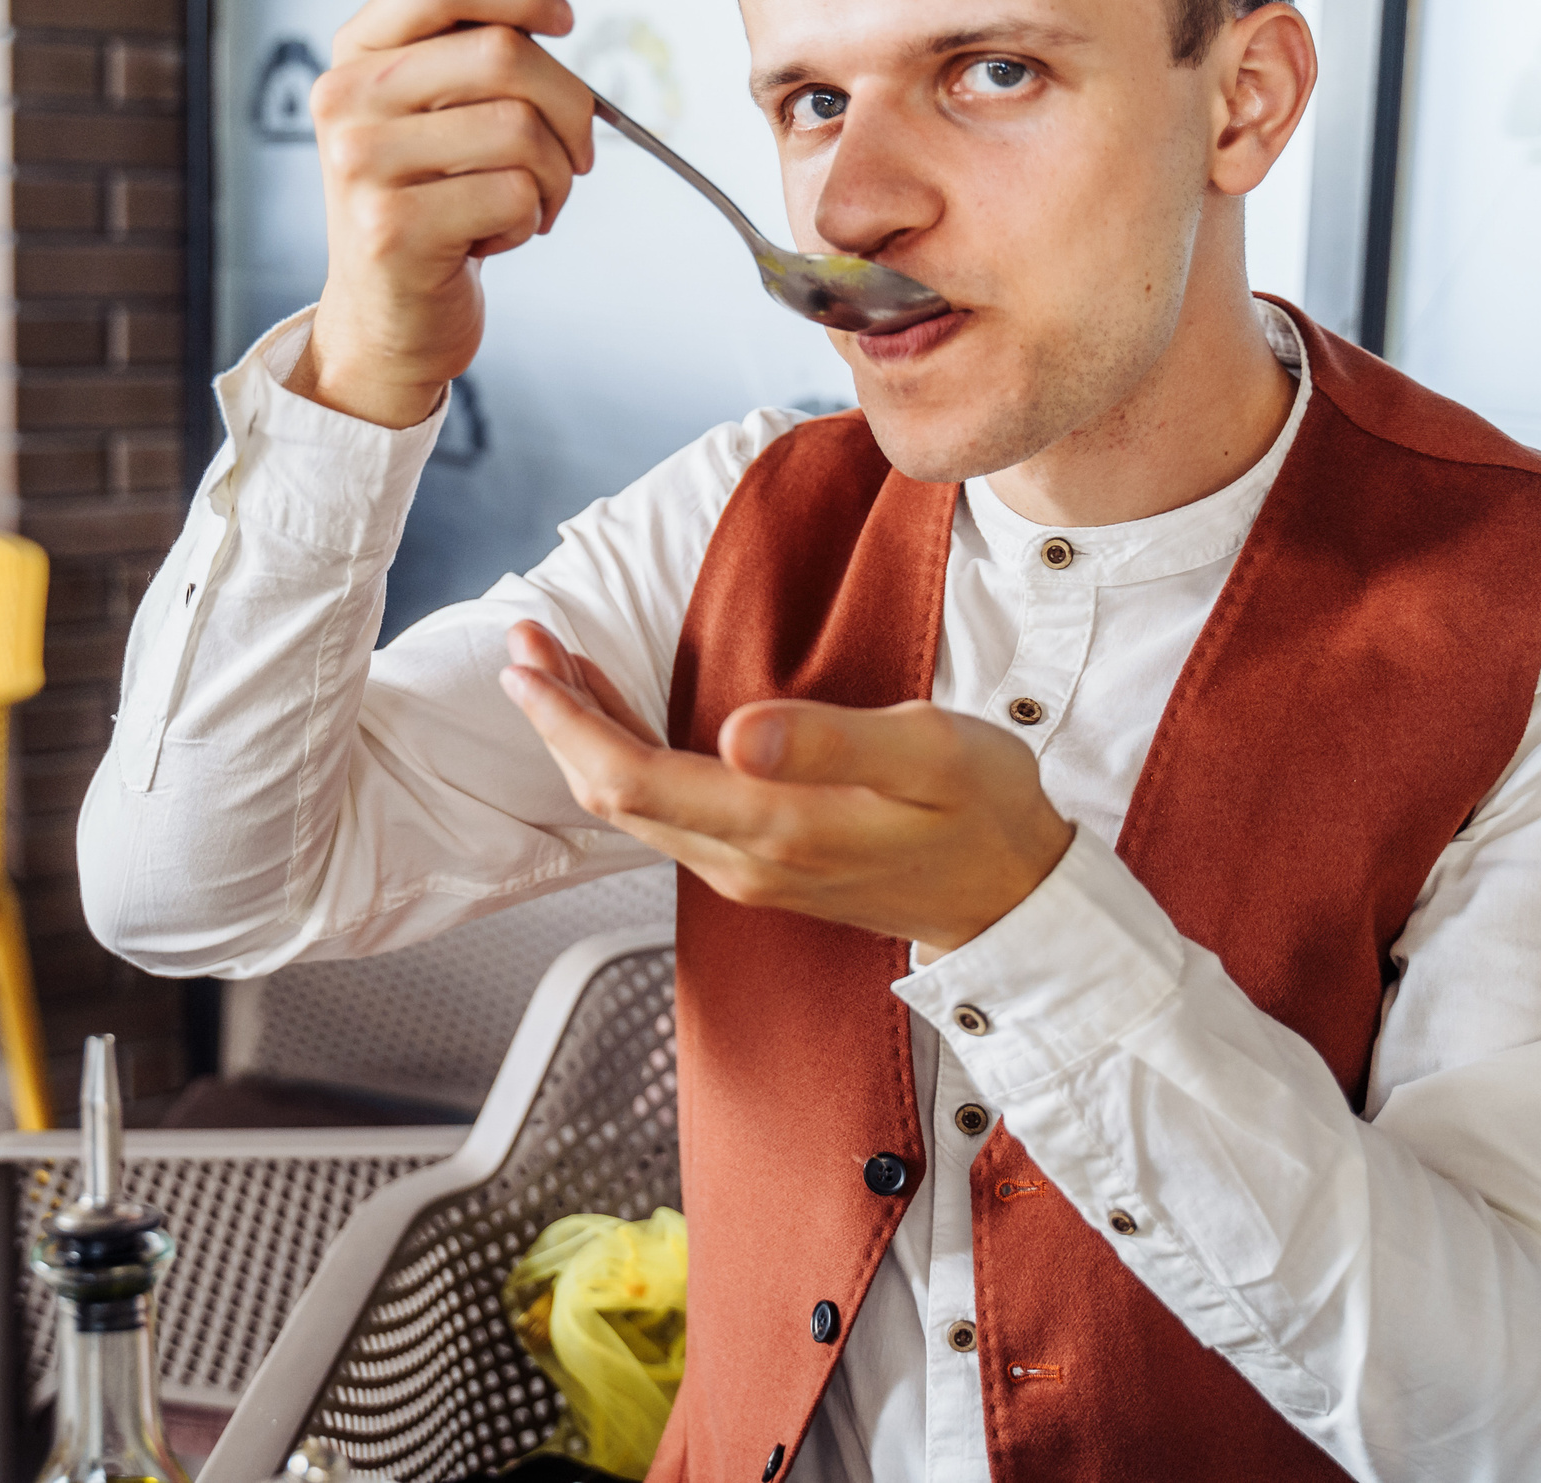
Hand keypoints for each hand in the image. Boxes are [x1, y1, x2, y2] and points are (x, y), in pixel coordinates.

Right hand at [294, 0, 597, 429]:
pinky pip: (513, 195)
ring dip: (554, 173)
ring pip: (519, 128)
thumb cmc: (428, 207)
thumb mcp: (428, 114)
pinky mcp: (392, 230)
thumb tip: (546, 14)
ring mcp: (361, 165)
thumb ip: (467, 52)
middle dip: (569, 105)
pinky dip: (529, 219)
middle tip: (572, 150)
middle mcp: (346, 99)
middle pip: (504, 52)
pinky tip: (495, 236)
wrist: (387, 318)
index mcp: (357, 54)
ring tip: (528, 200)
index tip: (563, 21)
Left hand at [496, 622, 1076, 954]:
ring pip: (634, 806)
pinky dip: (625, 757)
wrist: (1016, 898)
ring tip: (552, 666)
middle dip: (558, 719)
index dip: (570, 719)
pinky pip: (665, 812)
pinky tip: (617, 714)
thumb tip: (738, 729)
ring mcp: (746, 870)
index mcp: (776, 826)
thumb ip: (834, 740)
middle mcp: (743, 861)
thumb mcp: (932, 753)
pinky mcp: (759, 866)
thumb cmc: (984, 812)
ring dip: (585, 736)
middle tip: (524, 643)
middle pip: (612, 794)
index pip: (633, 776)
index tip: (531, 661)